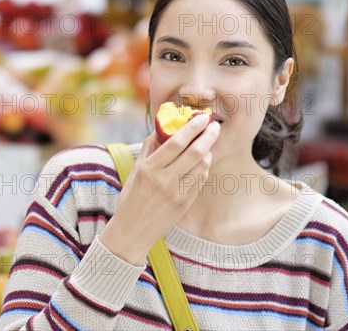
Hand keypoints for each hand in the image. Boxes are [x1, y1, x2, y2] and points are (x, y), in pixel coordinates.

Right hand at [99, 114, 219, 264]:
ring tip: (207, 145)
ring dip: (208, 152)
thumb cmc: (132, 196)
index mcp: (149, 168)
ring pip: (202, 166)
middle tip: (214, 126)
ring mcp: (176, 193)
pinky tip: (202, 163)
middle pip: (194, 152)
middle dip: (208, 136)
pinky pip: (200, 180)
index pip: (176, 143)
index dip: (192, 128)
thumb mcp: (136, 170)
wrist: (133, 229)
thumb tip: (164, 126)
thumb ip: (149, 148)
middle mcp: (164, 180)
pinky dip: (204, 168)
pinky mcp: (185, 203)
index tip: (201, 118)